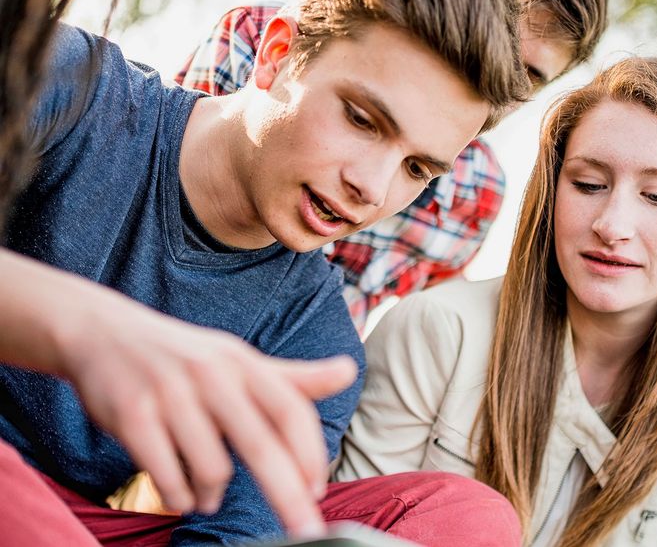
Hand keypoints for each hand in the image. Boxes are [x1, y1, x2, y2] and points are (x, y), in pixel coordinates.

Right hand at [0, 249, 356, 535]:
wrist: (104, 333)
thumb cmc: (186, 356)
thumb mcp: (240, 360)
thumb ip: (294, 378)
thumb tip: (350, 372)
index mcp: (244, 363)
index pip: (292, 410)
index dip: (310, 453)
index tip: (317, 493)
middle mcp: (212, 375)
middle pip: (262, 444)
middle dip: (288, 495)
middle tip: (306, 533)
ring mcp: (171, 393)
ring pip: (212, 469)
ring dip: (214, 495)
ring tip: (208, 494)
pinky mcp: (132, 415)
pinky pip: (167, 476)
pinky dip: (180, 496)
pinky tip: (182, 492)